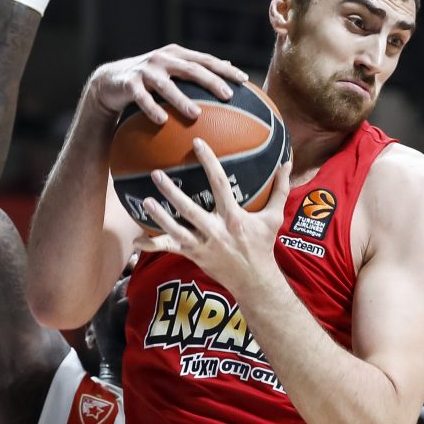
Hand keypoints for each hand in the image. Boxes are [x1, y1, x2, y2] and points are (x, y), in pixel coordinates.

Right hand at [88, 44, 248, 122]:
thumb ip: (197, 68)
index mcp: (178, 55)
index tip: (244, 80)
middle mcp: (163, 59)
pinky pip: (142, 98)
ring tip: (196, 114)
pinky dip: (152, 108)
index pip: (206, 60)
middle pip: (191, 69)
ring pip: (166, 85)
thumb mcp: (173, 71)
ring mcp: (146, 70)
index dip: (225, 69)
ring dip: (181, 99)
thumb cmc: (149, 79)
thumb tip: (229, 66)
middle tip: (228, 95)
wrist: (111, 81)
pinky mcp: (129, 83)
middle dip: (211, 81)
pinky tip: (162, 120)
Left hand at [135, 138, 292, 296]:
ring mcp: (202, 245)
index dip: (208, 162)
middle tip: (156, 173)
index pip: (219, 184)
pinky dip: (152, 246)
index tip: (197, 142)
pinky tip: (135, 241)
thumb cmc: (262, 245)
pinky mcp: (193, 255)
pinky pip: (169, 250)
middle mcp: (215, 230)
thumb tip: (287, 162)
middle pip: (189, 208)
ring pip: (176, 230)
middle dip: (171, 191)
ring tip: (145, 200)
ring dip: (159, 216)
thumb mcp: (274, 217)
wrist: (254, 280)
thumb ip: (280, 188)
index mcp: (233, 217)